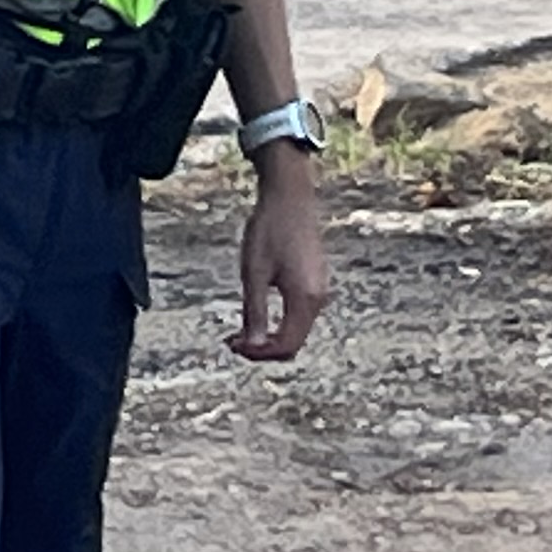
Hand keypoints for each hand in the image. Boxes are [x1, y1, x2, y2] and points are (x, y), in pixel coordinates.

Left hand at [228, 154, 329, 360]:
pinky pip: (298, 314)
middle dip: (263, 349)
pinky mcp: (314, 281)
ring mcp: (319, 290)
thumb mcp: (254, 273)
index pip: (286, 345)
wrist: (290, 198)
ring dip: (270, 336)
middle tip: (231, 342)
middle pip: (293, 342)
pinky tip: (257, 313)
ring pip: (296, 329)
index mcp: (305, 299)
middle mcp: (318, 298)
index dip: (259, 354)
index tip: (233, 346)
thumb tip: (252, 346)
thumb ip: (255, 312)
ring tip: (239, 331)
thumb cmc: (269, 231)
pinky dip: (279, 322)